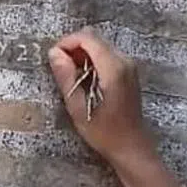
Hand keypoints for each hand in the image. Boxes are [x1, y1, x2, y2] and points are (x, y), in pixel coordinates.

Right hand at [48, 28, 151, 162]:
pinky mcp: (129, 72)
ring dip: (82, 54)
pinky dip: (92, 60)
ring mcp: (129, 66)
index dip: (66, 43)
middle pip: (94, 38)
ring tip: (71, 76)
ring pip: (100, 45)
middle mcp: (125, 61)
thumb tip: (54, 53)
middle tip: (60, 69)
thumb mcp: (79, 109)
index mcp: (114, 69)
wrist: (132, 147)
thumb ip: (66, 78)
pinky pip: (107, 55)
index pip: (87, 38)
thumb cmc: (105, 134)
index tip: (54, 59)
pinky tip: (85, 79)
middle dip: (73, 48)